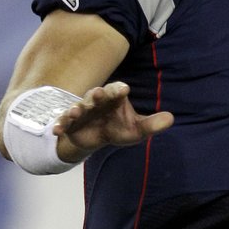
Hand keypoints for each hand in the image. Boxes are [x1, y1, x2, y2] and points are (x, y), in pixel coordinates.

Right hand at [53, 81, 173, 161]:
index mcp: (113, 97)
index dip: (119, 89)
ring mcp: (81, 111)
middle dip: (96, 94)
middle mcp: (96, 101)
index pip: (116, 89)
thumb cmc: (118, 128)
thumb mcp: (136, 130)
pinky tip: (56, 130)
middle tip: (97, 93)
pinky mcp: (69, 124)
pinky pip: (63, 123)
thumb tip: (171, 119)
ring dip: (76, 109)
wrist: (95, 140)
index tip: (125, 89)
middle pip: (96, 95)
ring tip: (76, 112)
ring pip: (78, 107)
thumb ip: (152, 124)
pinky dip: (59, 125)